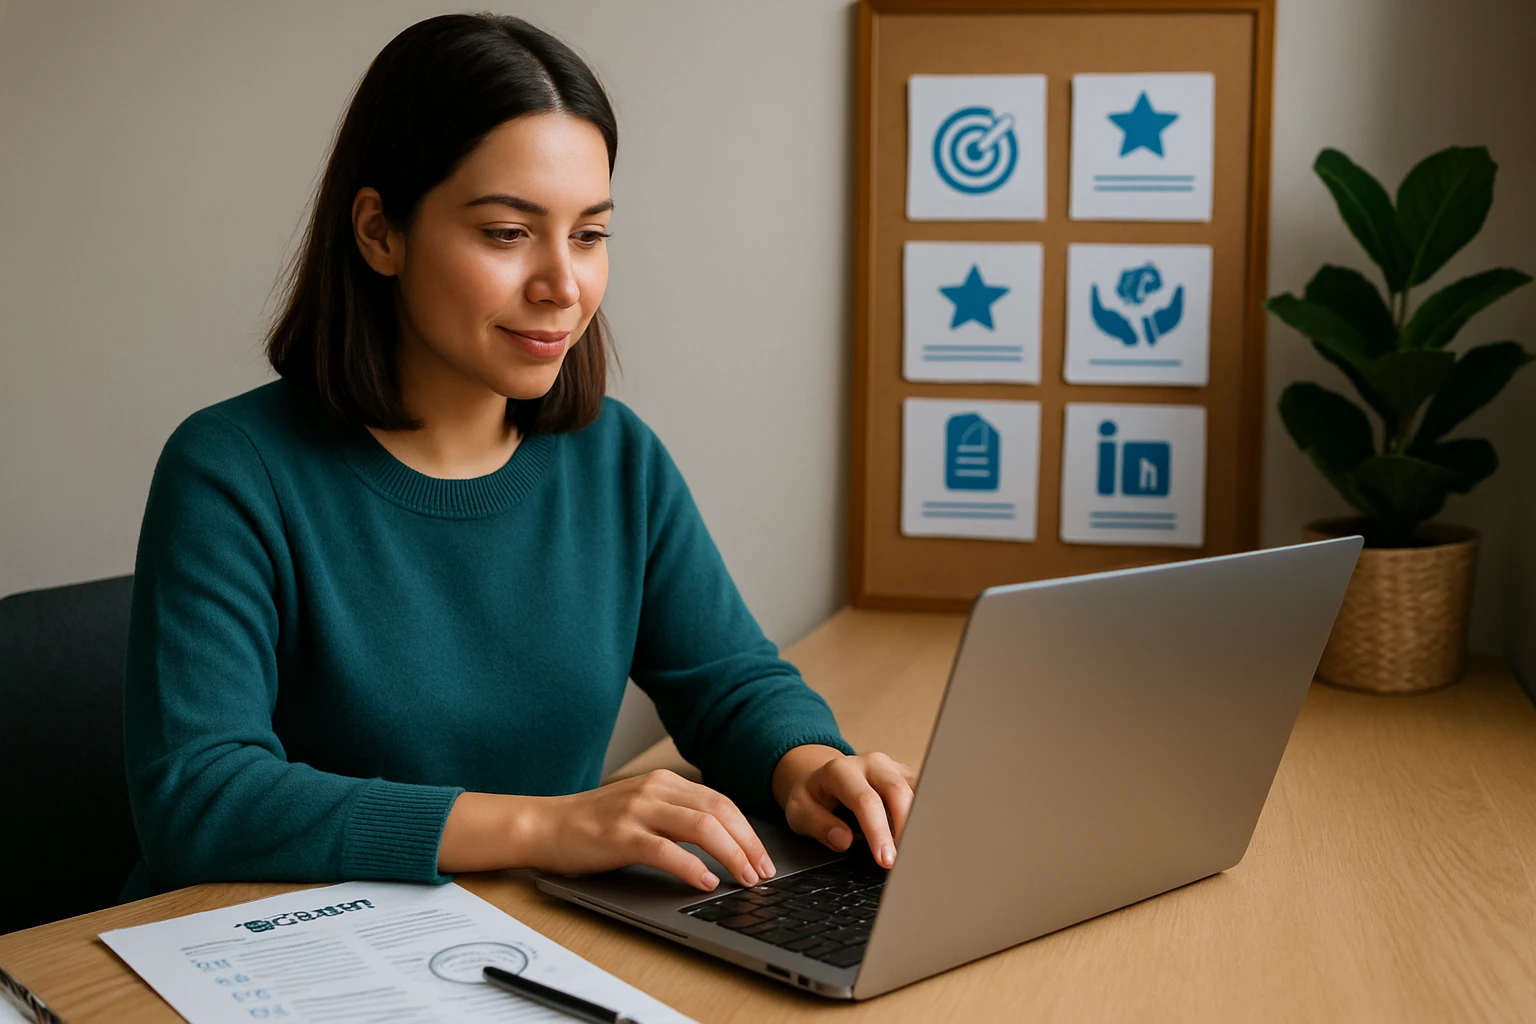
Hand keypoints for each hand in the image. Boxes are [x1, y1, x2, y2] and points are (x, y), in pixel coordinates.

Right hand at [458, 770, 774, 891]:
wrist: (544, 826)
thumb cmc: (593, 825)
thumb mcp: (641, 808)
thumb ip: (676, 815)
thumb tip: (723, 842)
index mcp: (664, 781)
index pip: (721, 802)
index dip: (748, 831)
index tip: (763, 857)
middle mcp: (655, 789)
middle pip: (719, 811)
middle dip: (748, 844)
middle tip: (762, 873)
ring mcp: (637, 810)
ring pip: (702, 826)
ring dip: (731, 855)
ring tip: (743, 879)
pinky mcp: (621, 835)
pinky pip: (666, 850)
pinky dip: (692, 867)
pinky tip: (705, 882)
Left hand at [772, 745, 917, 868]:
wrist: (821, 777)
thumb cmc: (813, 797)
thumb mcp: (800, 811)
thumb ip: (819, 825)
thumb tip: (844, 840)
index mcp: (841, 771)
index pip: (865, 801)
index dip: (878, 832)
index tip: (886, 860)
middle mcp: (871, 764)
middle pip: (898, 791)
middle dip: (905, 829)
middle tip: (906, 862)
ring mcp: (892, 767)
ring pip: (917, 790)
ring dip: (921, 822)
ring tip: (919, 853)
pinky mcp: (906, 775)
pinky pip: (924, 792)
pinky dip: (926, 816)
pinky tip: (924, 838)